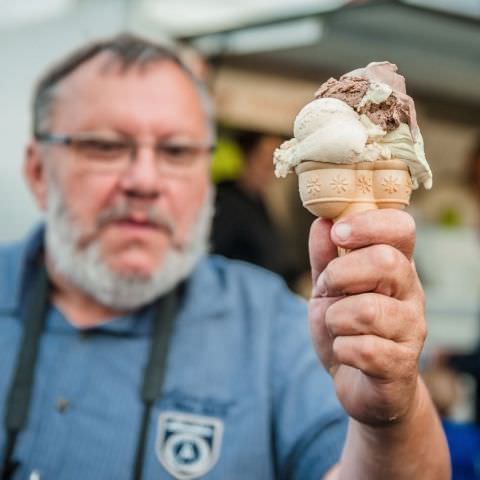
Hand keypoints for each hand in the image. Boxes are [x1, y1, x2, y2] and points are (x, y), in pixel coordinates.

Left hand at [308, 209, 425, 425]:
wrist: (359, 383)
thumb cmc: (345, 328)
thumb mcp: (328, 289)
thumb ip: (325, 258)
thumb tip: (322, 222)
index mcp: (395, 266)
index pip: (401, 228)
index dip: (369, 224)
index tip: (339, 232)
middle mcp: (410, 292)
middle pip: (386, 262)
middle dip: (341, 273)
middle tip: (328, 288)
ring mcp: (411, 329)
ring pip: (368, 310)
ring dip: (335, 318)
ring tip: (336, 326)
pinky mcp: (402, 364)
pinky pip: (363, 349)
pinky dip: (340, 349)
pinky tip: (345, 351)